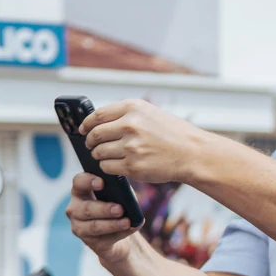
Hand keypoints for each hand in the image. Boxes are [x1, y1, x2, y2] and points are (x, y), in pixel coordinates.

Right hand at [65, 172, 139, 262]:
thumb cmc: (117, 205)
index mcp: (80, 191)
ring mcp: (79, 227)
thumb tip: (127, 194)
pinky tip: (130, 229)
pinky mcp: (89, 242)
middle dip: (104, 209)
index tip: (102, 183)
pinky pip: (104, 238)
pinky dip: (120, 233)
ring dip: (112, 224)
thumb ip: (120, 191)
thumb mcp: (119, 195)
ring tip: (127, 222)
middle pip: (87, 208)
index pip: (78, 182)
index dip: (88, 181)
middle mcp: (75, 209)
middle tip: (120, 209)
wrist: (119, 231)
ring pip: (94, 226)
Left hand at [81, 99, 202, 184]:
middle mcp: (130, 125)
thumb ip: (126, 115)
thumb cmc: (174, 134)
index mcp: (133, 108)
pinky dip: (108, 167)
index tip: (83, 130)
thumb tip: (99, 122)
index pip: (97, 115)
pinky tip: (118, 165)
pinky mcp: (132, 166)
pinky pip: (108, 167)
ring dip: (100, 156)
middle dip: (91, 142)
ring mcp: (131, 147)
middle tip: (93, 146)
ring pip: (99, 152)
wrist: (193, 153)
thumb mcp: (151, 114)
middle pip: (95, 135)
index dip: (86, 124)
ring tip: (109, 156)